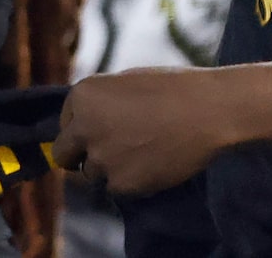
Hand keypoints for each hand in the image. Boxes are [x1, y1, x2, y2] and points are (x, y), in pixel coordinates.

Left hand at [54, 67, 246, 195]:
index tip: (103, 129)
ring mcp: (101, 157)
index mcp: (83, 94)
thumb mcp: (126, 82)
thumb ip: (100, 103)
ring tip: (140, 153)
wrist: (207, 111)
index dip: (82, 129)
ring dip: (109, 169)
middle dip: (80, 157)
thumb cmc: (172, 89)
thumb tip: (83, 123)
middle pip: (63, 156)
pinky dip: (130, 181)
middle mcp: (84, 126)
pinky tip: (152, 163)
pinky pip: (116, 188)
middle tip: (106, 153)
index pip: (64, 124)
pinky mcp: (121, 183)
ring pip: (91, 175)